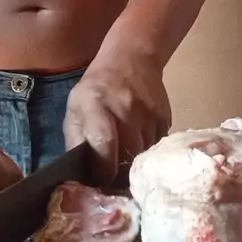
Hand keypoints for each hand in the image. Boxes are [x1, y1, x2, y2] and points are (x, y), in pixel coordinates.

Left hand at [63, 51, 170, 185]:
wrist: (132, 59)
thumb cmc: (97, 88)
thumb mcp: (76, 109)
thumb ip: (76, 142)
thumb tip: (80, 177)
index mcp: (96, 106)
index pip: (103, 145)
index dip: (102, 171)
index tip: (100, 182)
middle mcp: (125, 109)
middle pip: (127, 156)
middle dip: (120, 174)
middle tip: (113, 179)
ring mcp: (149, 113)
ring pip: (145, 156)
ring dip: (135, 164)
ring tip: (125, 161)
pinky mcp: (165, 117)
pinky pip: (157, 147)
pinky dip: (148, 153)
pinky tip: (138, 144)